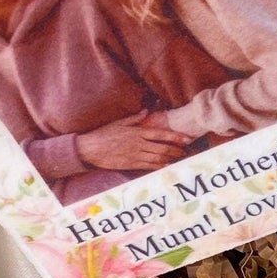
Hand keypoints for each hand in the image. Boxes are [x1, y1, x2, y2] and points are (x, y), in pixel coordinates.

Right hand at [75, 112, 193, 172]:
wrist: (89, 148)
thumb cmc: (103, 134)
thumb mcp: (118, 123)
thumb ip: (134, 118)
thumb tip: (146, 110)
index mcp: (137, 132)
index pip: (161, 134)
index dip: (176, 137)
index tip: (187, 139)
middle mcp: (138, 144)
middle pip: (163, 148)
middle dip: (177, 150)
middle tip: (186, 151)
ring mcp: (136, 155)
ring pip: (158, 158)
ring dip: (171, 159)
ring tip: (180, 158)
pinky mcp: (131, 164)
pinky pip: (150, 166)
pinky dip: (160, 166)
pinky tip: (168, 166)